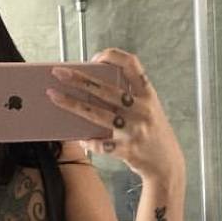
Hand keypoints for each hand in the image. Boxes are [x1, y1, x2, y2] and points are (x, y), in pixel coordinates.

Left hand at [46, 48, 183, 181]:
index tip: (95, 58)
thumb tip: (90, 88)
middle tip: (59, 73)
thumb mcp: (148, 109)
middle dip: (79, 79)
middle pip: (106, 89)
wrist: (167, 164)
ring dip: (72, 104)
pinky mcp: (127, 149)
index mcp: (148, 94)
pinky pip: (100, 143)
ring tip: (54, 97)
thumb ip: (128, 97)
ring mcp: (134, 129)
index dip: (112, 56)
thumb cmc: (152, 133)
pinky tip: (78, 138)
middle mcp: (142, 109)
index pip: (132, 65)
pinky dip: (87, 141)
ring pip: (97, 114)